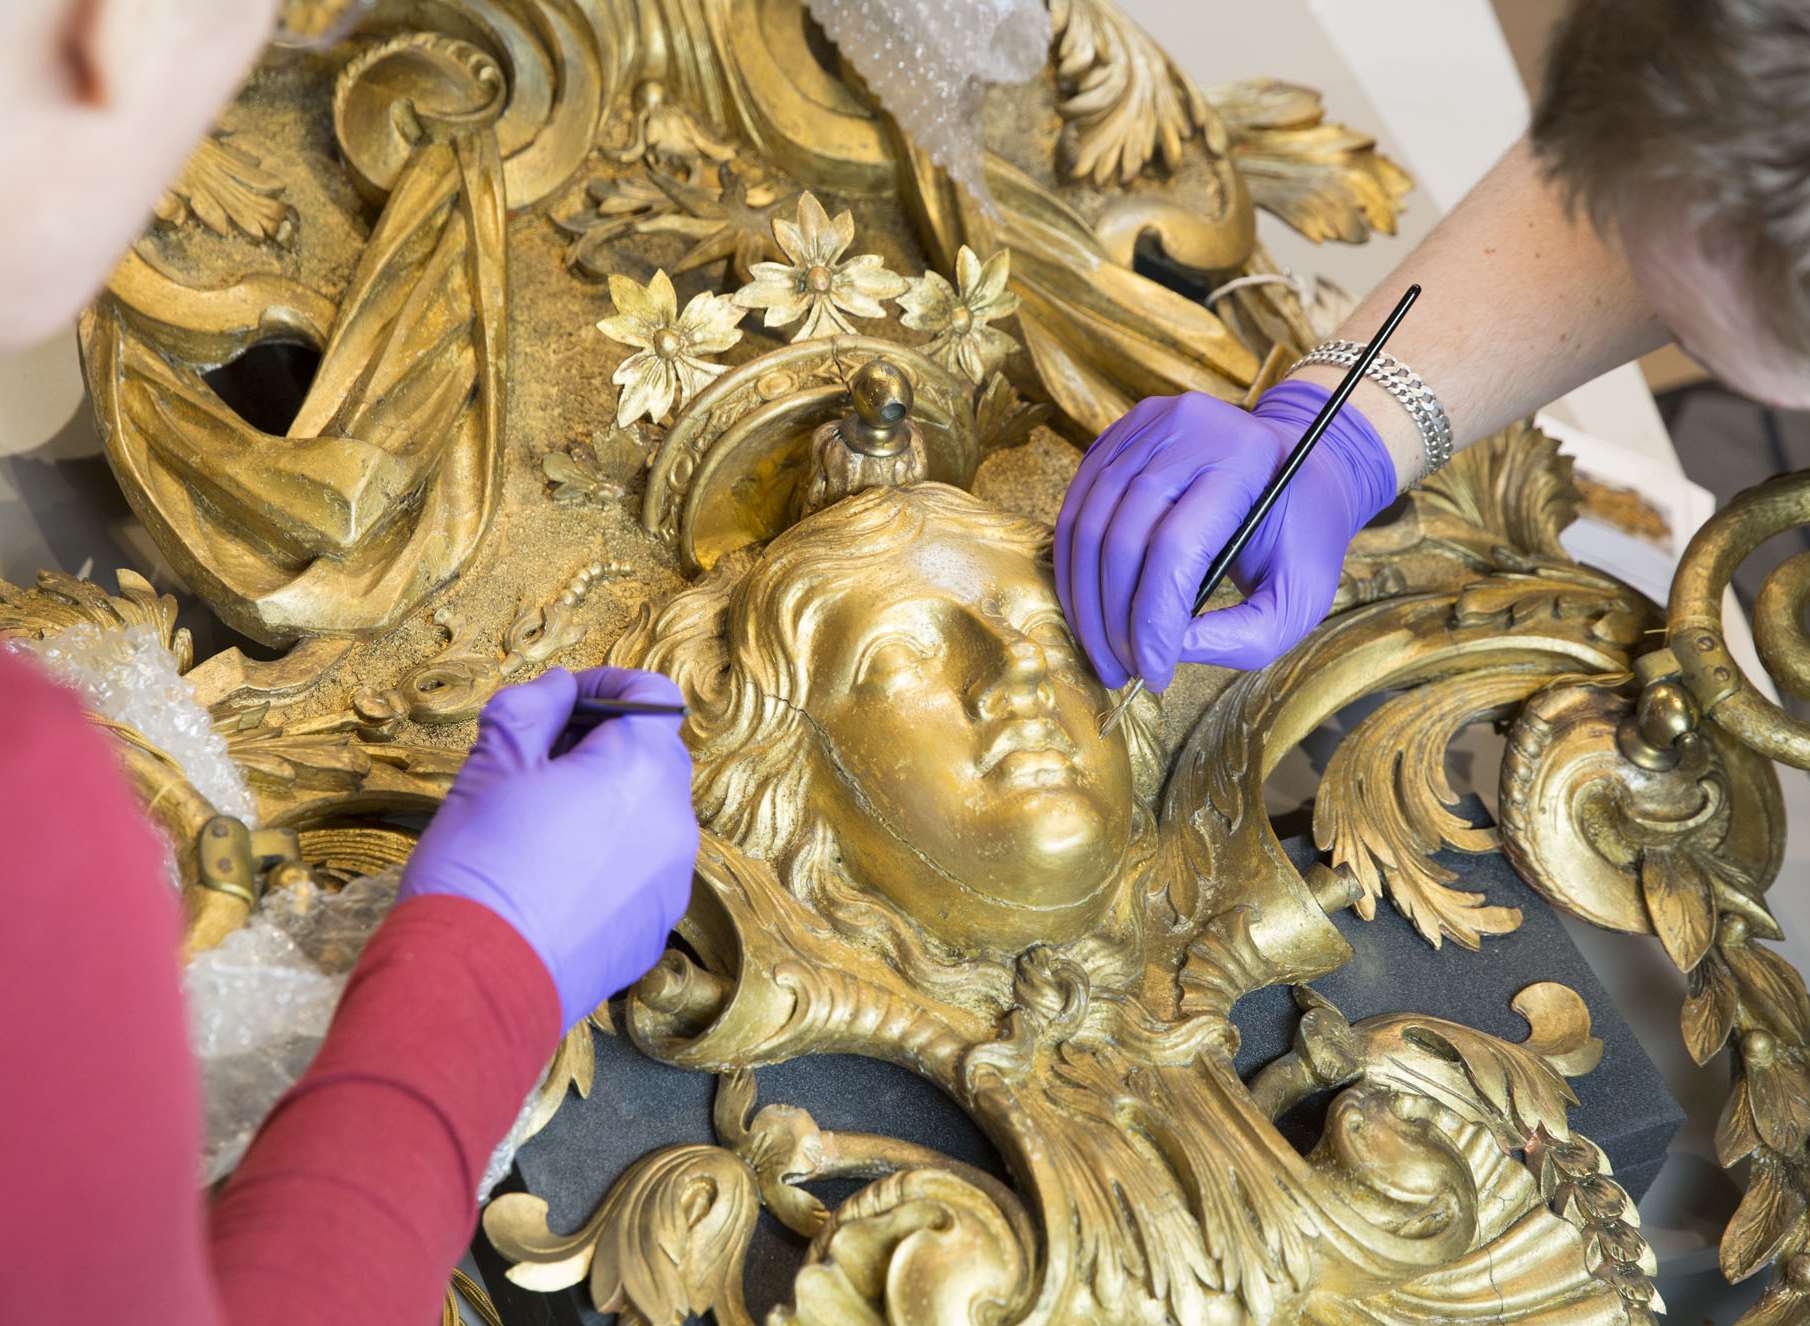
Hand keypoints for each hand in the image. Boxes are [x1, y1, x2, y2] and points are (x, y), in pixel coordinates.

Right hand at [399, 666, 699, 1031]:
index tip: (561, 703)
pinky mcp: (654, 928)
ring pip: (648, 817)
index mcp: (642, 769)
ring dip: (607, 805)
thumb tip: (557, 689)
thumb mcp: (491, 765)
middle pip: (654, 757)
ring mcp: (671, 880)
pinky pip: (640, 872)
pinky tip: (552, 880)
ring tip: (539, 826)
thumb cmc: (479, 866)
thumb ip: (531, 708)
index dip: (605, 686)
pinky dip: (608, 860)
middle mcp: (674, 822)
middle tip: (537, 762)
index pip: (653, 696)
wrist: (476, 984)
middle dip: (603, 747)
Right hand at [1054, 381, 1397, 690]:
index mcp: (1242, 462)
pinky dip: (1073, 569)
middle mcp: (1187, 431)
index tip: (1153, 673)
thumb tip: (1168, 651)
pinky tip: (1090, 608)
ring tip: (1102, 651)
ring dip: (1084, 602)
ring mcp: (1144, 428)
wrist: (1297, 467)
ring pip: (1087, 526)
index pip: (1174, 549)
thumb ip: (1245, 636)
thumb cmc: (1300, 534)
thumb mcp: (1301, 595)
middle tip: (1121, 671)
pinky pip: (1075, 510)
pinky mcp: (1117, 438)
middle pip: (1122, 538)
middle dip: (1112, 620)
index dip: (1152, 620)